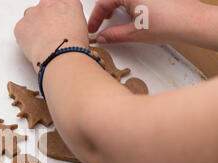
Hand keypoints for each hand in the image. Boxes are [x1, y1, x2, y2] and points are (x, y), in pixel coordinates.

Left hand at [14, 0, 88, 71]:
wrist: (59, 55)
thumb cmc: (72, 46)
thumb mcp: (83, 30)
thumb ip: (73, 23)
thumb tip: (69, 29)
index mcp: (68, 3)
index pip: (62, 3)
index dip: (59, 15)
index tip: (59, 24)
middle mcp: (49, 3)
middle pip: (45, 8)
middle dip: (46, 21)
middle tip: (50, 36)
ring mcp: (33, 13)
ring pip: (31, 18)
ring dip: (34, 28)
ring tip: (42, 44)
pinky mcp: (21, 25)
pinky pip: (21, 30)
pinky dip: (25, 39)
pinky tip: (34, 48)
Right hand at [88, 0, 206, 44]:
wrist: (190, 22)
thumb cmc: (168, 23)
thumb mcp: (133, 33)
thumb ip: (113, 35)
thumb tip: (103, 37)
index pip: (103, 3)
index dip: (95, 19)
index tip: (92, 28)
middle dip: (104, 11)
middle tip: (100, 25)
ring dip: (116, 7)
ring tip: (114, 20)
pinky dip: (128, 4)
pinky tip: (130, 15)